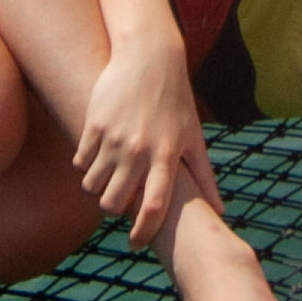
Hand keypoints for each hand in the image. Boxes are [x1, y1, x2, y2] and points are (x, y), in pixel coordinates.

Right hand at [77, 36, 219, 248]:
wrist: (149, 57)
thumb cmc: (176, 99)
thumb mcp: (194, 136)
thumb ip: (205, 178)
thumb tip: (221, 210)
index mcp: (166, 156)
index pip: (154, 207)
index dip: (144, 231)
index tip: (137, 243)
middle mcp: (139, 150)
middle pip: (114, 203)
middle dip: (113, 210)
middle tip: (117, 204)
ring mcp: (114, 138)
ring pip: (92, 186)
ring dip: (96, 189)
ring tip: (105, 181)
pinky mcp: (94, 125)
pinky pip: (80, 162)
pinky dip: (85, 167)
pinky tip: (95, 159)